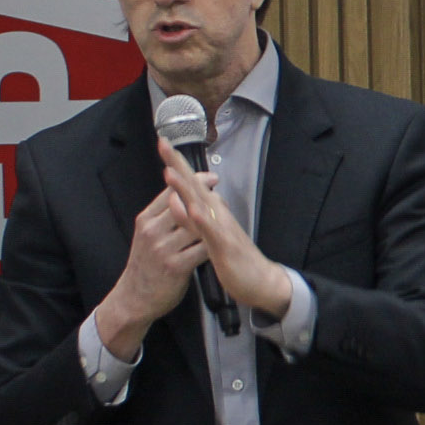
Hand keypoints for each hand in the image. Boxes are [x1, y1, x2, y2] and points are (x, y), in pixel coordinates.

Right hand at [97, 175, 209, 357]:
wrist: (135, 298)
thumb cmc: (146, 265)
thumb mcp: (147, 235)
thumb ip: (162, 216)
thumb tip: (182, 195)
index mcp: (146, 220)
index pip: (170, 192)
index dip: (192, 181)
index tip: (209, 177)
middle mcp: (153, 231)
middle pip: (184, 205)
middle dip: (206, 197)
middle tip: (222, 195)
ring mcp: (164, 249)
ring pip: (196, 226)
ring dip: (213, 221)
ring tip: (225, 218)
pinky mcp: (176, 266)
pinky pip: (202, 249)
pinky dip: (213, 244)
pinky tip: (220, 242)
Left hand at [159, 143, 294, 320]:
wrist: (262, 281)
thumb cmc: (235, 258)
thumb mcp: (209, 235)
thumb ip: (195, 219)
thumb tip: (183, 201)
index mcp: (212, 212)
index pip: (191, 184)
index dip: (177, 165)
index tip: (163, 145)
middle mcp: (217, 214)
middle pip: (194, 185)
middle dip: (178, 165)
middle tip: (163, 143)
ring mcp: (222, 228)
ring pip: (200, 204)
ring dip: (186, 187)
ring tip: (170, 171)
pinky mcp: (226, 245)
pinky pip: (212, 231)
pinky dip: (202, 220)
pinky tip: (192, 209)